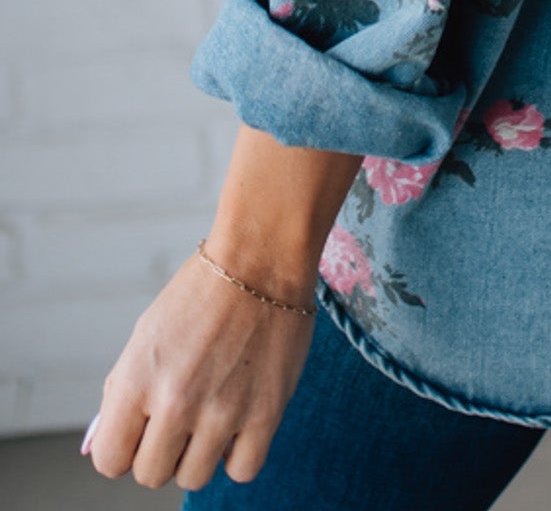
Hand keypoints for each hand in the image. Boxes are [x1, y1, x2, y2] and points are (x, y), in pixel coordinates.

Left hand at [83, 242, 317, 491]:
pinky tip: (238, 421)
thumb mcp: (145, 336)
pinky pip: (241, 470)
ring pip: (194, 478)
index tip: (141, 428)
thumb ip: (120, 394)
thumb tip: (99, 446)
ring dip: (198, 453)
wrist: (261, 257)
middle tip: (179, 416)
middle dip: (160, 450)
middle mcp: (176, 403)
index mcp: (137, 380)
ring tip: (211, 413)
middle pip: (150, 475)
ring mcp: (222, 412)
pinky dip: (238, 453)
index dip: (123, 447)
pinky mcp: (265, 413)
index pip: (109, 460)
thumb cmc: (201, 292)